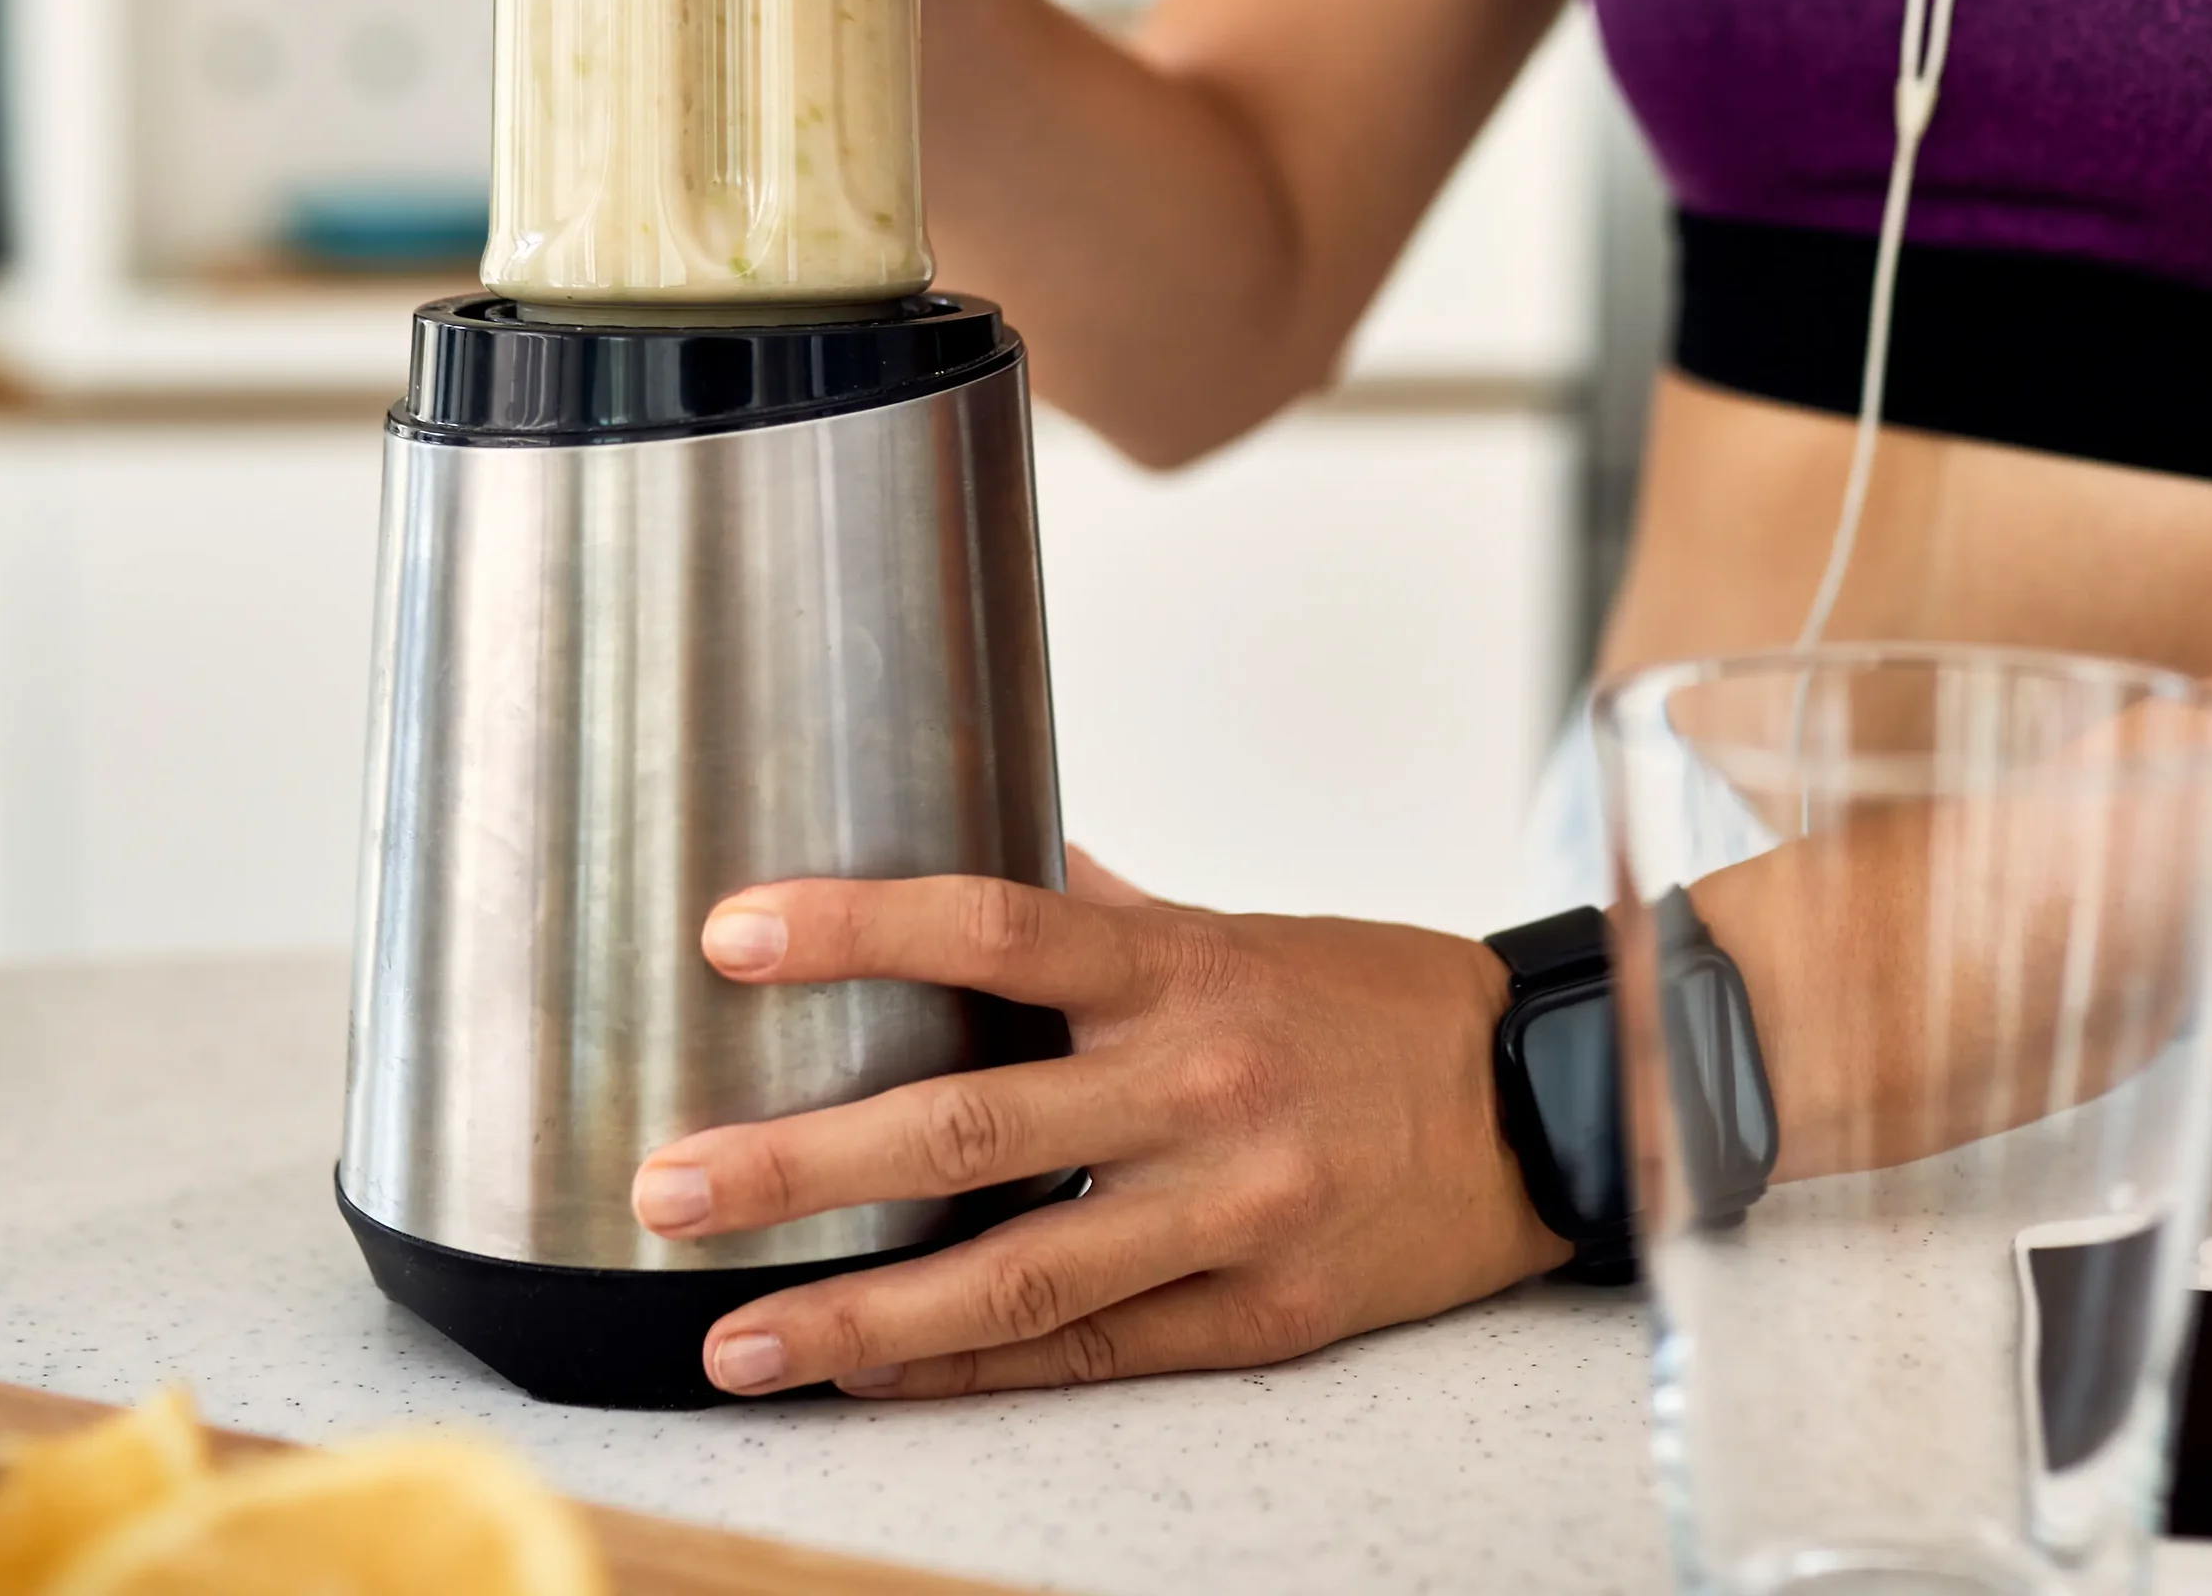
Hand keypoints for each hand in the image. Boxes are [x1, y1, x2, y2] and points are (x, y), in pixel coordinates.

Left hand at [626, 850, 1569, 1397]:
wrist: (1541, 1104)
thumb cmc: (1370, 1005)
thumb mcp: (1236, 929)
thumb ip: (1098, 904)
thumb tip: (973, 833)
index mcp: (1182, 968)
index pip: (995, 924)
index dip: (857, 927)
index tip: (730, 935)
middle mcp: (1199, 1085)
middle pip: (971, 1125)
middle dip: (801, 1161)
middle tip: (669, 1183)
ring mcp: (1230, 1211)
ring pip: (1017, 1276)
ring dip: (856, 1313)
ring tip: (733, 1334)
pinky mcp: (1260, 1316)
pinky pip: (1090, 1353)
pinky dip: (967, 1371)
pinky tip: (866, 1376)